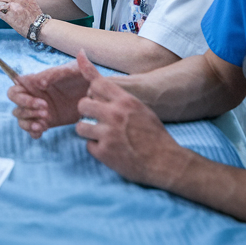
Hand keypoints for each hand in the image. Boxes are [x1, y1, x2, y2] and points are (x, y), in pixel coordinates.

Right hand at [8, 59, 89, 138]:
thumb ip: (54, 74)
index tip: (41, 101)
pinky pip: (32, 129)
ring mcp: (38, 110)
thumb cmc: (80, 76)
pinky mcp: (46, 121)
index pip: (14, 91)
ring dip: (29, 123)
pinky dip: (34, 132)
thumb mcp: (70, 71)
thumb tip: (39, 82)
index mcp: (33, 82)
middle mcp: (32, 96)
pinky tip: (43, 130)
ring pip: (21, 119)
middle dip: (27, 111)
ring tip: (44, 124)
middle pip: (16, 106)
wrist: (94, 94)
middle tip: (46, 112)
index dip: (22, 98)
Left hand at [74, 52, 190, 188]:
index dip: (92, 90)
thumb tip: (101, 86)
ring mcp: (108, 134)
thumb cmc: (154, 134)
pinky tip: (109, 150)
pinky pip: (88, 146)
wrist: (166, 161)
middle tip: (95, 118)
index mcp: (125, 101)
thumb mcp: (141, 108)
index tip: (94, 96)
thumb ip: (121, 98)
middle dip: (86, 111)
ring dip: (88, 131)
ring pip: (80, 126)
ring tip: (99, 135)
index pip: (97, 84)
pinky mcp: (105, 152)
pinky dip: (96, 148)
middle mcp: (114, 114)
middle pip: (83, 104)